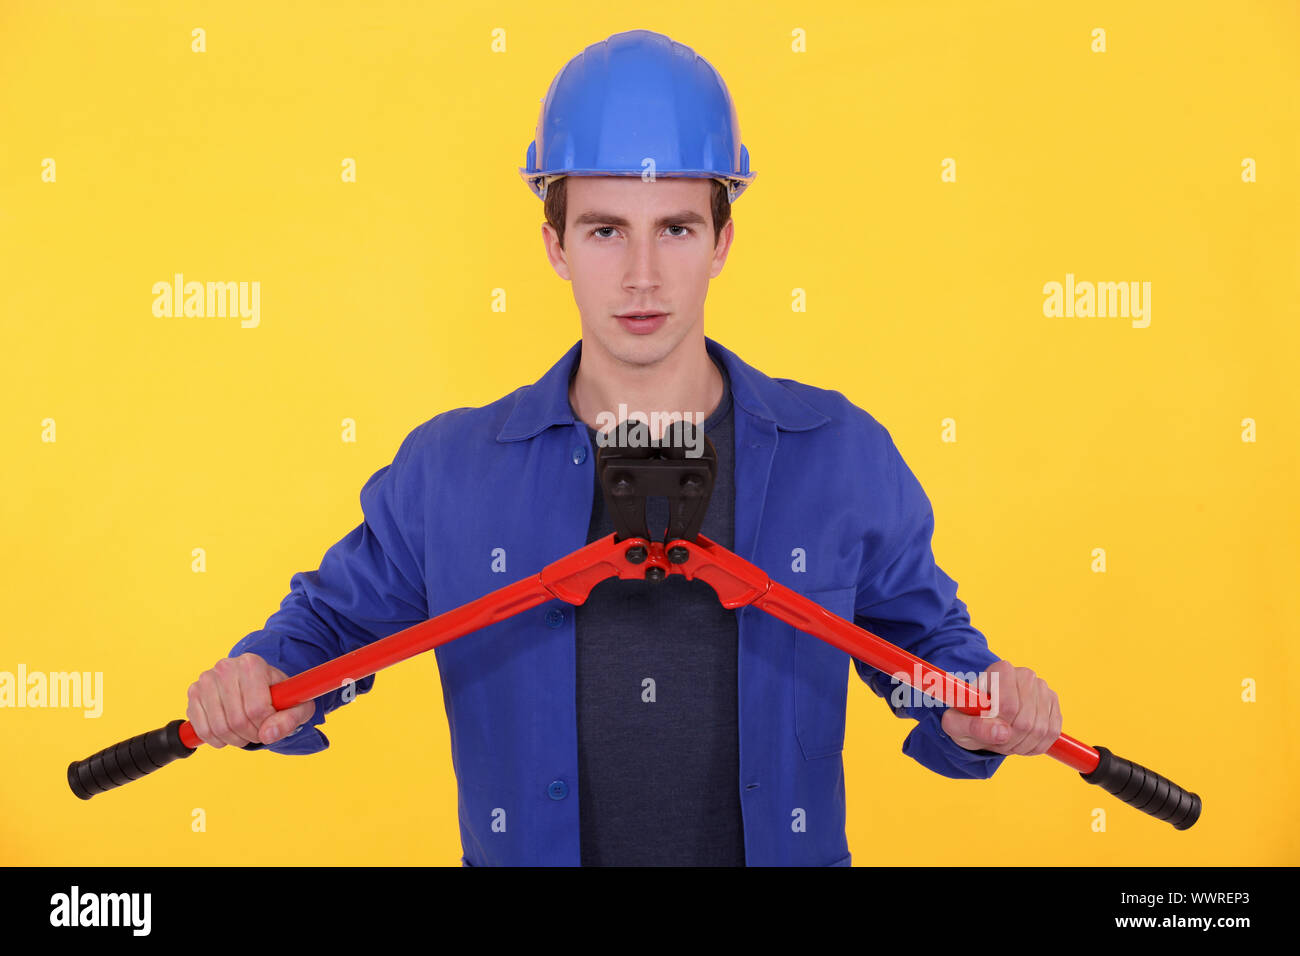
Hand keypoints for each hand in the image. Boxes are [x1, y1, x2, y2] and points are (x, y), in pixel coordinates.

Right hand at [186, 653, 314, 747]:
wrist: (258, 684)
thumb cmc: (280, 696)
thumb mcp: (297, 705)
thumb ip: (290, 719)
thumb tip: (268, 735)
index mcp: (252, 664)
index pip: (257, 709)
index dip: (266, 726)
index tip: (271, 725)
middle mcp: (226, 667)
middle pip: (238, 720)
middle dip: (251, 734)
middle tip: (258, 732)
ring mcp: (206, 679)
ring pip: (219, 727)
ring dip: (235, 739)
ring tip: (245, 732)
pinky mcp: (194, 693)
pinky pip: (202, 729)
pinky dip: (216, 739)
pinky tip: (228, 734)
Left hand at [940, 659, 1061, 755]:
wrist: (982, 715)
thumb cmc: (967, 717)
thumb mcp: (957, 724)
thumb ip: (973, 727)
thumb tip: (1002, 732)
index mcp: (999, 670)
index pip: (1008, 707)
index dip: (998, 727)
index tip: (986, 729)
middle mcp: (1024, 674)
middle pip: (1025, 722)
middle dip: (1009, 740)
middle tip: (994, 740)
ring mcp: (1042, 688)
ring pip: (1041, 730)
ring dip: (1021, 745)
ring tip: (1005, 740)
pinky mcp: (1053, 703)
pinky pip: (1052, 733)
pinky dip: (1035, 745)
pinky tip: (1020, 740)